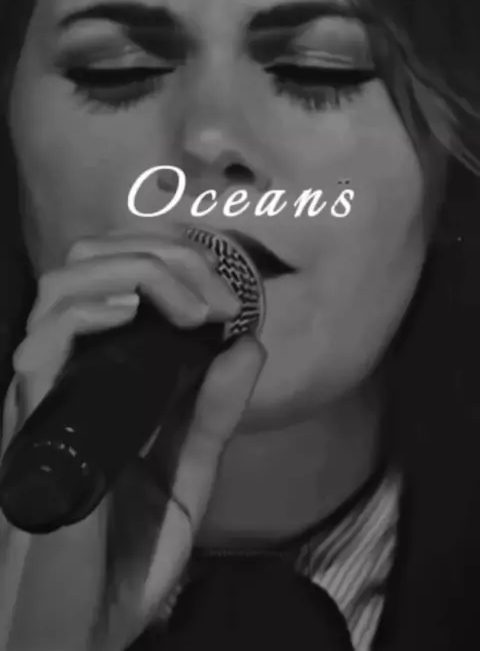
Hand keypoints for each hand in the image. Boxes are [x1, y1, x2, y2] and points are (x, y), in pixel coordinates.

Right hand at [0, 233, 265, 650]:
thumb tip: (248, 343)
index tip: (229, 296)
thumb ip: (214, 412)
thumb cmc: (123, 556)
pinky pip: (41, 346)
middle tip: (215, 297)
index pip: (116, 276)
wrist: (81, 631)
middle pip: (89, 262)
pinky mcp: (34, 429)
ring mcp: (46, 396)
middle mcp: (66, 373)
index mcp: (100, 375)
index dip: (171, 258)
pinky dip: (87, 312)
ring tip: (188, 308)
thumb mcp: (187, 476)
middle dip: (161, 254)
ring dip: (134, 272)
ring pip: (63, 286)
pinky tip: (131, 313)